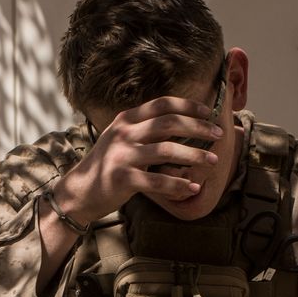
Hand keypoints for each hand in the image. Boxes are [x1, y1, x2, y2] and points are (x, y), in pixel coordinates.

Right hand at [53, 96, 223, 222]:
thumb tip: (182, 124)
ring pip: (167, 150)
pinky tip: (193, 188)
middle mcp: (124, 133)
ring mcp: (122, 155)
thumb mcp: (122, 139)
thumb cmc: (108, 166)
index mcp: (126, 120)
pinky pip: (157, 181)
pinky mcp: (122, 179)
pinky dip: (178, 184)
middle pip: (169, 123)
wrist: (79, 192)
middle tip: (218, 135)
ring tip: (213, 161)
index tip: (208, 113)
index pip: (162, 104)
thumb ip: (145, 130)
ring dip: (194, 155)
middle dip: (198, 127)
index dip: (188, 106)